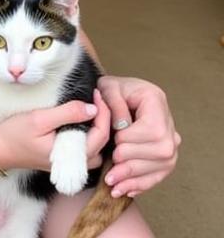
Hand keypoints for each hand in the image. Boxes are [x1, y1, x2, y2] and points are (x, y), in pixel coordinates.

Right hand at [0, 89, 109, 172]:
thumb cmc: (16, 134)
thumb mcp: (39, 119)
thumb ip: (67, 114)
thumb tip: (93, 108)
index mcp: (74, 155)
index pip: (101, 134)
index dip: (104, 112)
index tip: (97, 92)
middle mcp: (77, 163)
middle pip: (102, 142)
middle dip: (105, 118)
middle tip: (97, 96)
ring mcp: (71, 163)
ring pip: (96, 147)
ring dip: (99, 127)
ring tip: (93, 106)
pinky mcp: (65, 159)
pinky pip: (86, 147)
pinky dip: (90, 133)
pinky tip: (83, 119)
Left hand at [97, 75, 179, 197]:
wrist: (117, 95)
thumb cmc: (111, 89)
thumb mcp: (107, 87)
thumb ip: (113, 102)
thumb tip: (122, 127)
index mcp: (155, 100)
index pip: (153, 129)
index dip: (133, 139)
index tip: (114, 140)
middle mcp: (168, 122)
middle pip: (161, 151)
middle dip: (133, 163)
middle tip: (111, 170)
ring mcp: (170, 141)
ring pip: (162, 166)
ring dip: (136, 179)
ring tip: (113, 185)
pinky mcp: (165, 157)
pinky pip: (159, 174)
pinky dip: (142, 184)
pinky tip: (125, 190)